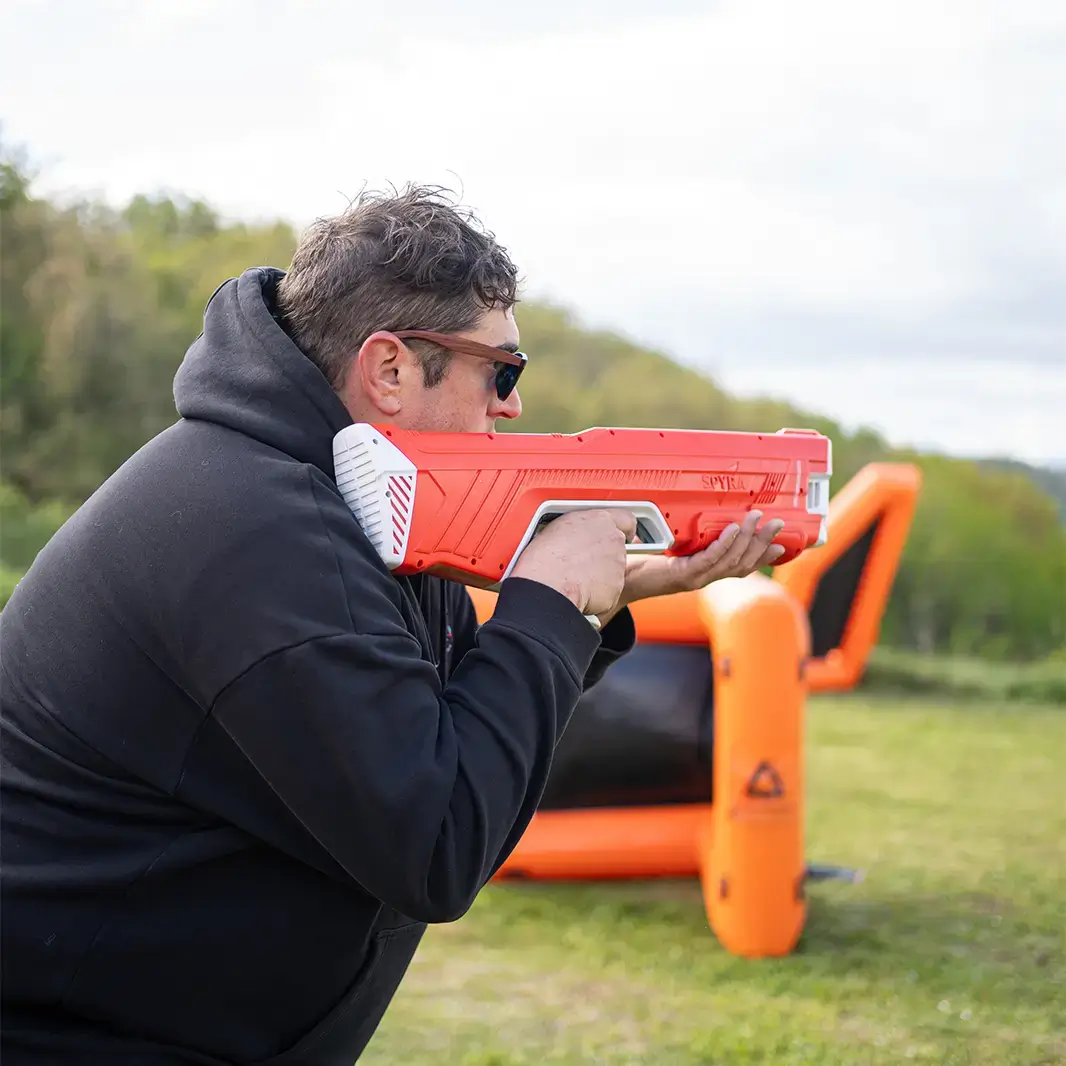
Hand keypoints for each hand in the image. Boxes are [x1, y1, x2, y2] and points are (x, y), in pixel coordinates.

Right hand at [509, 509, 637, 616]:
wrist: (548, 584)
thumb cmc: (546, 556)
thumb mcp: (558, 527)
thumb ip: (579, 528)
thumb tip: (576, 534)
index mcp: (600, 520)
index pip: (625, 519)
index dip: (624, 527)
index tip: (623, 532)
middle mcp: (613, 541)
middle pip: (616, 547)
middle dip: (604, 554)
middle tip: (582, 561)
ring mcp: (617, 565)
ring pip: (613, 570)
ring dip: (599, 574)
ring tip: (575, 577)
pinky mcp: (616, 588)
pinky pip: (608, 591)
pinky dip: (597, 594)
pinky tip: (579, 590)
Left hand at [620, 509, 785, 605]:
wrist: (622, 580)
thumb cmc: (645, 564)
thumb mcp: (674, 551)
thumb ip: (692, 543)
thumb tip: (707, 521)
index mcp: (706, 574)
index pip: (742, 567)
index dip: (763, 557)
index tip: (783, 544)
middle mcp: (704, 579)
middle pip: (742, 563)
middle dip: (762, 543)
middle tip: (778, 524)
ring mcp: (695, 579)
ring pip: (730, 561)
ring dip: (747, 539)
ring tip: (757, 520)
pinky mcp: (682, 575)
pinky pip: (709, 559)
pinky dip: (723, 544)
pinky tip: (732, 530)